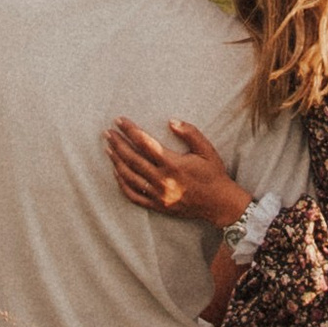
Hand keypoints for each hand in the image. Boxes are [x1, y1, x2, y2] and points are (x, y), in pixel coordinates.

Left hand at [106, 116, 252, 226]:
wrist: (219, 204)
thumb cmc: (214, 174)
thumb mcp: (206, 150)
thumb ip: (190, 133)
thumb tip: (171, 121)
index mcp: (173, 164)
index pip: (145, 143)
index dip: (130, 130)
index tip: (119, 121)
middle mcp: (162, 179)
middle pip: (132, 159)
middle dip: (118, 143)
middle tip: (108, 132)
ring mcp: (158, 195)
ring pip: (129, 177)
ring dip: (116, 161)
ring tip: (109, 149)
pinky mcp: (157, 205)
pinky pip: (134, 195)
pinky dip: (122, 184)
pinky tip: (117, 173)